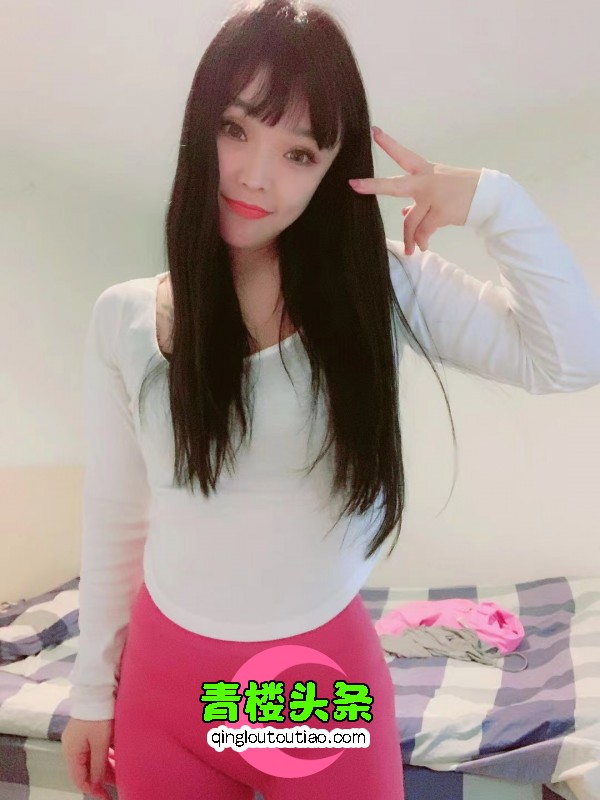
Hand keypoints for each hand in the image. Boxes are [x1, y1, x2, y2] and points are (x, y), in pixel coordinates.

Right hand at [61, 717, 115, 799]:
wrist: (98, 689)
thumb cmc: (98, 715)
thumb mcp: (100, 742)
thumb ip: (98, 764)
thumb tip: (96, 783)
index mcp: (72, 751)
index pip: (79, 779)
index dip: (93, 790)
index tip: (106, 797)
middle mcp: (73, 746)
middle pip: (86, 769)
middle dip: (102, 779)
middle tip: (117, 786)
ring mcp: (79, 737)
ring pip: (92, 758)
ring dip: (105, 766)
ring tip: (120, 773)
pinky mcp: (87, 729)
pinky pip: (95, 748)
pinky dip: (105, 755)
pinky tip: (116, 757)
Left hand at [349, 127, 480, 254]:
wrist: (488, 196)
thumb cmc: (460, 191)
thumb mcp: (438, 187)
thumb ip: (418, 199)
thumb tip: (404, 214)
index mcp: (424, 170)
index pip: (403, 155)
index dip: (388, 143)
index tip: (373, 131)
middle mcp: (425, 181)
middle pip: (395, 185)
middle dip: (373, 186)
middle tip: (354, 185)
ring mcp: (432, 196)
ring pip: (410, 220)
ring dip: (409, 237)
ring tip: (411, 249)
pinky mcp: (441, 212)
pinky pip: (424, 231)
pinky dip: (421, 240)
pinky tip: (422, 246)